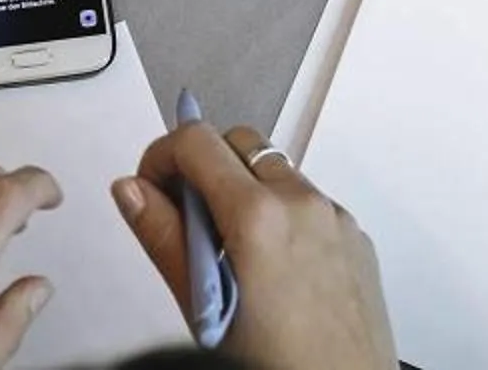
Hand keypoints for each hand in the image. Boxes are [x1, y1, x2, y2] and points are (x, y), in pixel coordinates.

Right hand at [111, 124, 398, 369]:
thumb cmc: (279, 367)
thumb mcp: (204, 308)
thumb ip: (163, 238)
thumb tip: (131, 190)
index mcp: (258, 216)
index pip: (195, 140)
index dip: (162, 157)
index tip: (153, 189)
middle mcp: (302, 203)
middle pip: (237, 142)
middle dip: (204, 166)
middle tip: (186, 218)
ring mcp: (335, 217)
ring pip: (275, 169)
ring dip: (244, 188)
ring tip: (231, 251)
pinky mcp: (356, 236)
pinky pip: (308, 200)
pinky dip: (282, 212)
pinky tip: (272, 266)